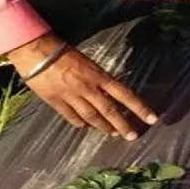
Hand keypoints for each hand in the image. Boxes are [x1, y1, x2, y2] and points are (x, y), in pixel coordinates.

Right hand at [9, 34, 157, 138]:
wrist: (37, 52)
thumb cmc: (65, 52)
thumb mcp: (89, 62)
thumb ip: (99, 78)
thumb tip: (111, 92)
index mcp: (99, 75)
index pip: (125, 94)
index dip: (139, 107)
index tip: (152, 118)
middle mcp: (88, 88)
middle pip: (109, 110)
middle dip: (123, 125)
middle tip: (132, 136)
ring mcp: (72, 96)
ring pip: (92, 117)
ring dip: (104, 127)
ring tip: (113, 134)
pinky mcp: (56, 102)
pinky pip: (72, 117)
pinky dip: (81, 124)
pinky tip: (86, 127)